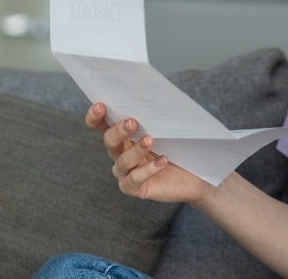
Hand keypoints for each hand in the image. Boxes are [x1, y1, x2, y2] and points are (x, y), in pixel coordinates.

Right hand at [86, 102, 210, 203]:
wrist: (191, 177)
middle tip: (133, 122)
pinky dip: (149, 169)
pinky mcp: (134, 188)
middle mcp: (119, 154)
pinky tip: (163, 161)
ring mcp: (125, 172)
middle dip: (118, 131)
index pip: (101, 126)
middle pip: (110, 142)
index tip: (101, 106)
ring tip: (150, 140)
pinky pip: (136, 179)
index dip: (96, 117)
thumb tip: (155, 99)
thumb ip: (156, 118)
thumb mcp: (166, 130)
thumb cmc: (176, 149)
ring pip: (123, 161)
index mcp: (122, 137)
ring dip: (136, 150)